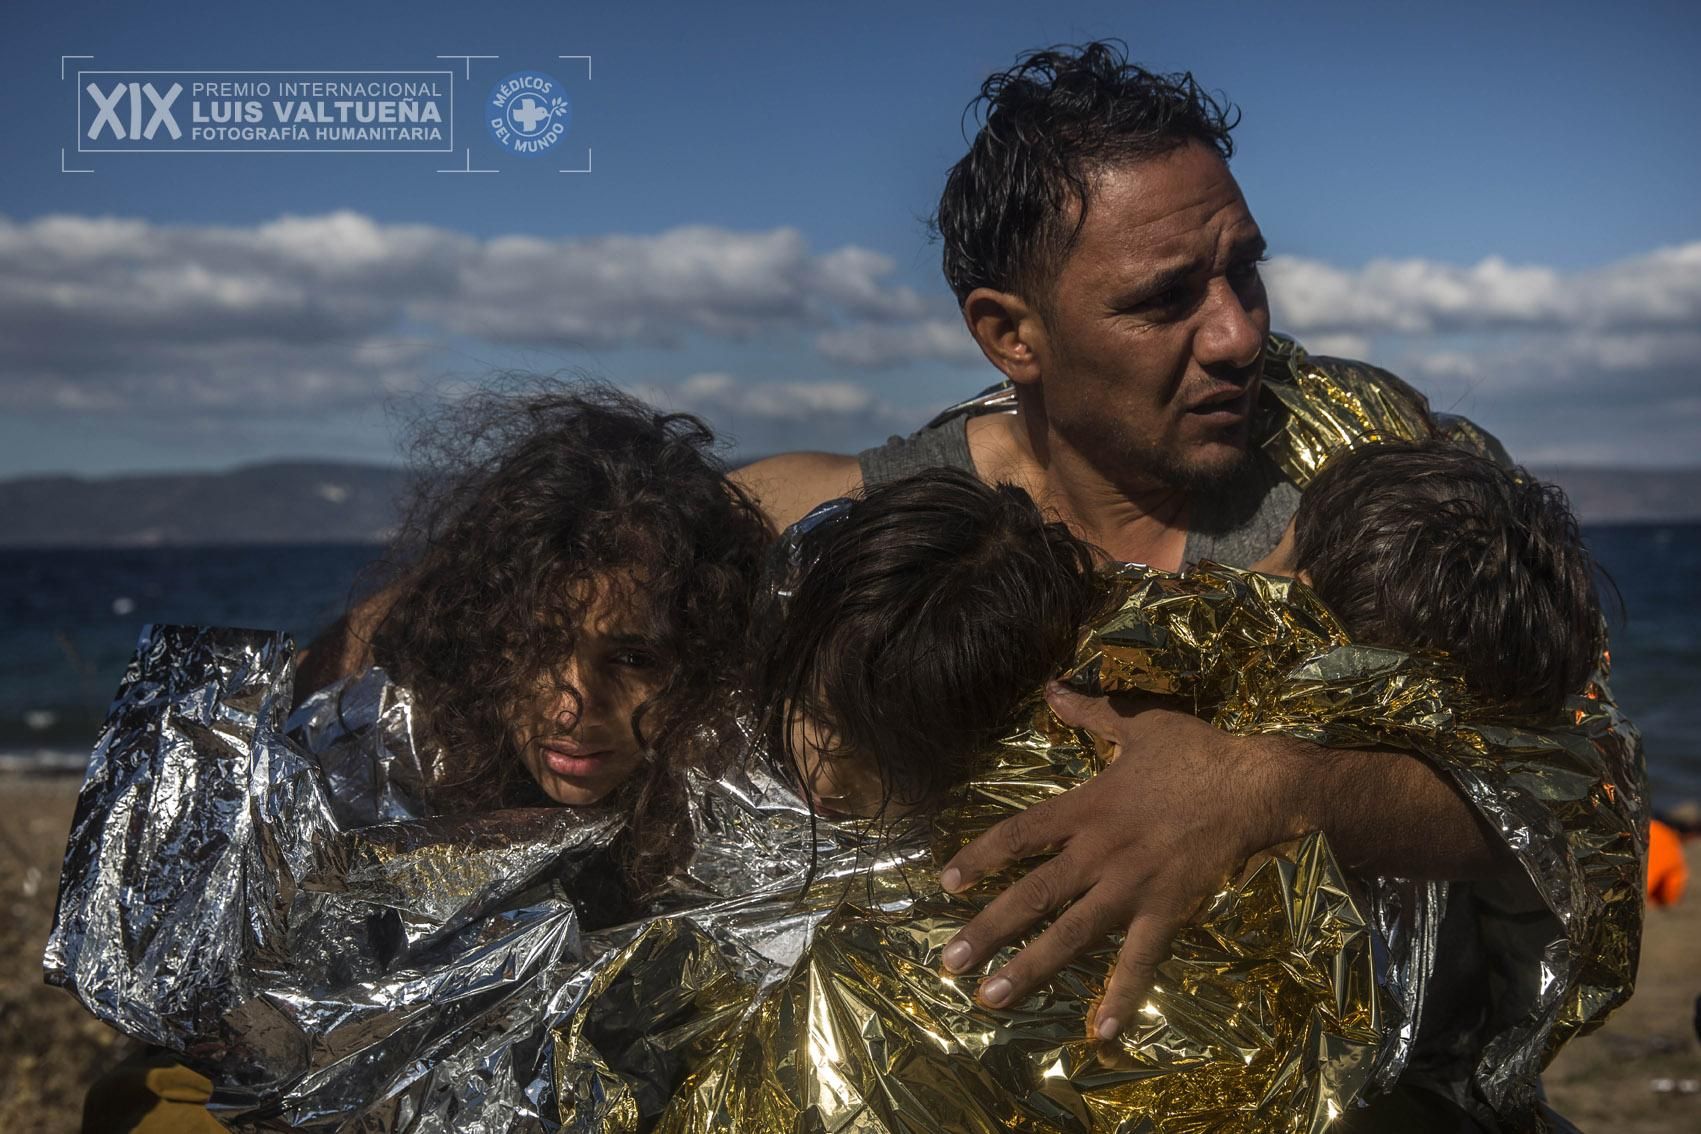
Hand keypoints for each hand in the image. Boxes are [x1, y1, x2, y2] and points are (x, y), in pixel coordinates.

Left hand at [937, 684, 1303, 1041]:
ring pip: (1071, 934)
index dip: (980, 857)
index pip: (1019, 835)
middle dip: (987, 930)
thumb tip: (1053, 688)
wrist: (1257, 785)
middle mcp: (1098, 852)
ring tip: (992, 1000)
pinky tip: (1100, 1034)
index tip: (946, 882)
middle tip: (949, 964)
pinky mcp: (1167, 910)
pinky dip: (1120, 996)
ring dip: (1030, 968)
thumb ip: (1090, 713)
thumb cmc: (1198, 753)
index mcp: (1086, 807)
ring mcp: (1131, 886)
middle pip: (1031, 894)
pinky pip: (1139, 959)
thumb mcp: (1139, 724)